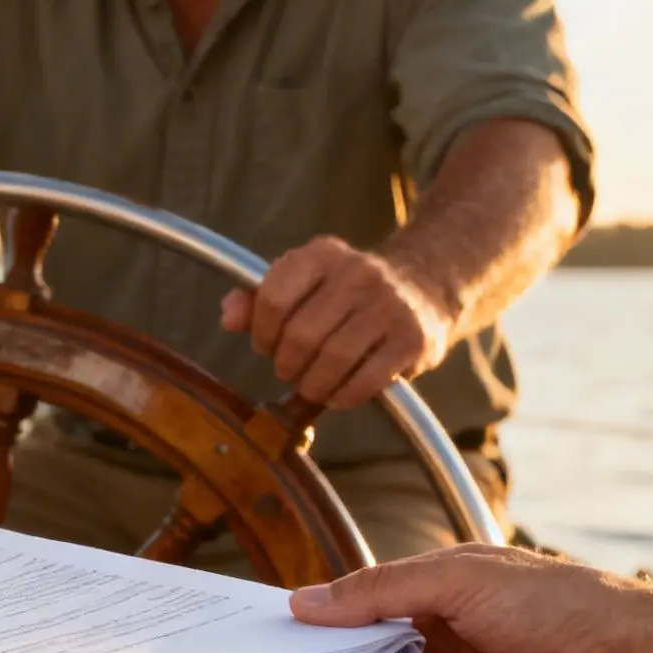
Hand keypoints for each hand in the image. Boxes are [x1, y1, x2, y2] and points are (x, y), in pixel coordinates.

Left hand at [219, 236, 456, 409]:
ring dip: (313, 385)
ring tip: (311, 386)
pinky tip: (338, 394)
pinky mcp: (412, 339)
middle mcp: (358, 273)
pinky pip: (366, 381)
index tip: (266, 346)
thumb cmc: (347, 294)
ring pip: (332, 359)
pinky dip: (343, 397)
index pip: (273, 298)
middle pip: (301, 335)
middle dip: (286, 364)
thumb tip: (227, 317)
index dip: (261, 333)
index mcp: (322, 255)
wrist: (424, 288)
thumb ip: (258, 300)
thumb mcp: (303, 284)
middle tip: (290, 371)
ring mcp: (389, 305)